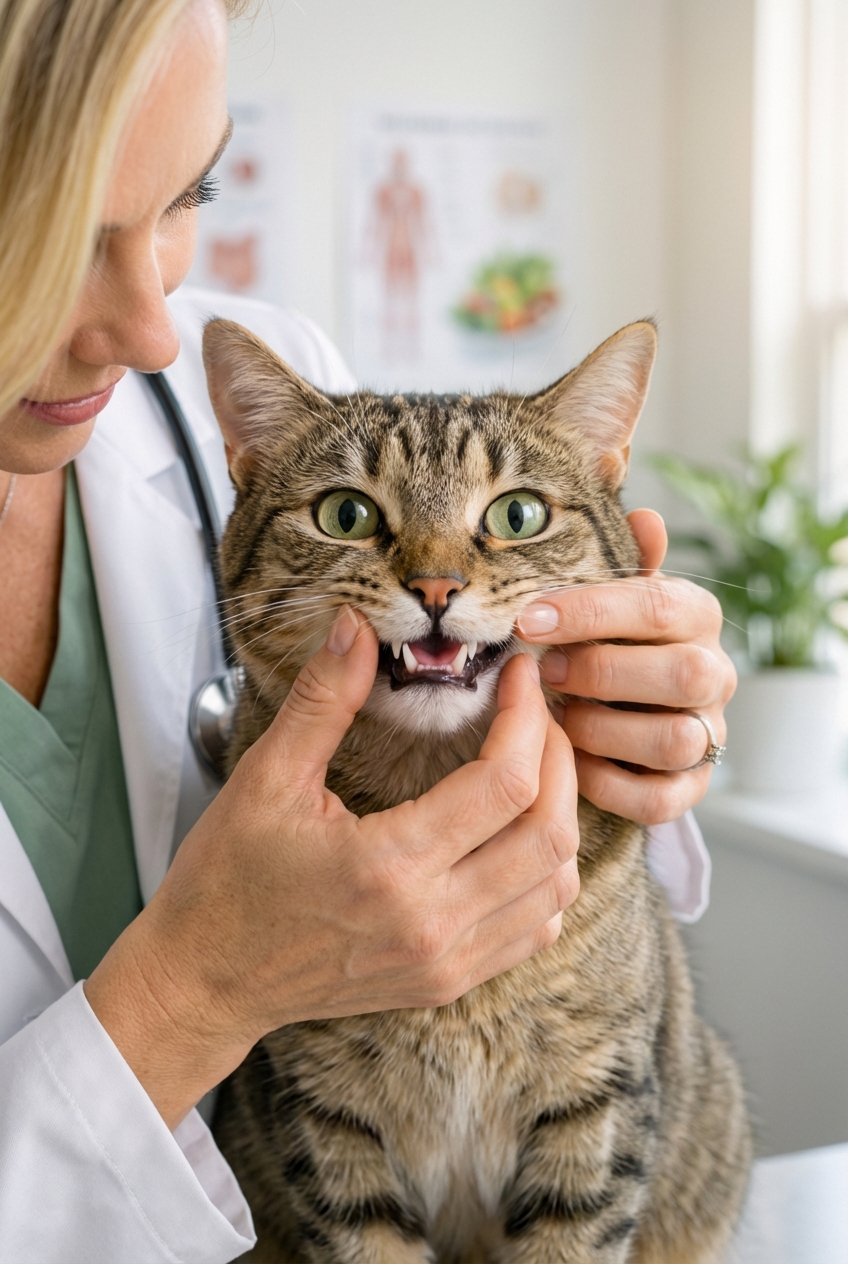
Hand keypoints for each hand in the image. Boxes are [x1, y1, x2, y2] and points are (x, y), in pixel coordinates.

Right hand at [85, 608, 578, 1128]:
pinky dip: (548, 875)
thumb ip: (321, 698)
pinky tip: (521, 835)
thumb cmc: (227, 879)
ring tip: (538, 765)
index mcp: (389, 865)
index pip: (505, 782)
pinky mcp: (448, 982)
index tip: (518, 675)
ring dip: (562, 815)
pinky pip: (536, 929)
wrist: (206, 981)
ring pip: (556, 884)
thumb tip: (357, 625)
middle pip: (550, 831)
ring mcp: (447, 962)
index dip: (527, 717)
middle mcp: (433, 922)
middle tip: (538, 712)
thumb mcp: (265, 778)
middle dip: (560, 757)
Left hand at [516, 509, 735, 825]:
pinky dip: (607, 783)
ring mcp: (707, 734)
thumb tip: (644, 515)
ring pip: (672, 740)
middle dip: (601, 672)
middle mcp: (714, 674)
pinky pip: (657, 798)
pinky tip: (572, 761)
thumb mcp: (608, 596)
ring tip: (559, 716)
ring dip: (602, 730)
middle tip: (545, 671)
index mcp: (695, 615)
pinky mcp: (690, 788)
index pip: (656, 605)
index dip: (589, 612)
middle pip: (682, 674)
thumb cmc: (607, 639)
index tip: (527, 617)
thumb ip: (622, 561)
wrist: (620, 710)